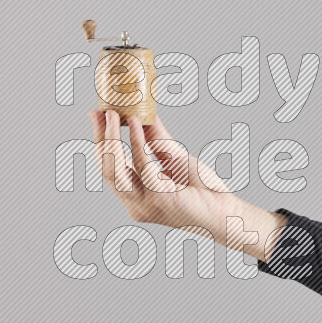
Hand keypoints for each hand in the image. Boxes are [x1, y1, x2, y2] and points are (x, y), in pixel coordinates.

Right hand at [87, 110, 287, 261]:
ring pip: (115, 169)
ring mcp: (144, 204)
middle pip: (106, 168)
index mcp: (134, 196)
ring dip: (112, 139)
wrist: (224, 210)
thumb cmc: (202, 189)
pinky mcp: (158, 198)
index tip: (96, 116)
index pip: (108, 168)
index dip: (100, 141)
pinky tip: (136, 124)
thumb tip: (141, 114)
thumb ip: (156, 139)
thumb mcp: (173, 157)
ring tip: (115, 115)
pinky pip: (142, 165)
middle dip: (101, 138)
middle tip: (101, 112)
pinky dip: (137, 142)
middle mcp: (134, 204)